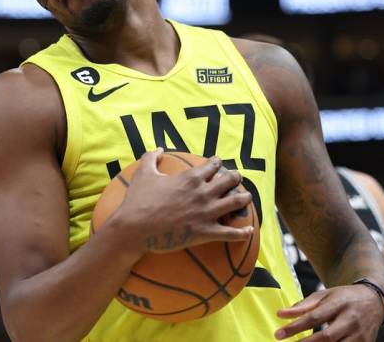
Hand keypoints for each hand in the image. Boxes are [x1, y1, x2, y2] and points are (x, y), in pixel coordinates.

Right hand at [114, 148, 254, 254]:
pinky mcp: (205, 233)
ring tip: (247, 198)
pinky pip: (231, 233)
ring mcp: (206, 214)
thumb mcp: (143, 173)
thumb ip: (152, 157)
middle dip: (235, 178)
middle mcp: (203, 193)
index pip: (213, 165)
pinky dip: (243, 232)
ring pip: (236, 203)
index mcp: (191, 178)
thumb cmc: (138, 200)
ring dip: (244, 199)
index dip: (217, 163)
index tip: (218, 164)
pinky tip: (249, 230)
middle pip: (229, 181)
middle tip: (237, 178)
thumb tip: (159, 149)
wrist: (134, 228)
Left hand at [275, 285, 383, 340]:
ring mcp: (360, 334)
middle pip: (326, 336)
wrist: (374, 300)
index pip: (314, 317)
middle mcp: (351, 319)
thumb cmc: (343, 298)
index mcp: (339, 303)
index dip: (295, 327)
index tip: (279, 334)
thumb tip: (280, 314)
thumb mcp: (324, 295)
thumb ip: (303, 306)